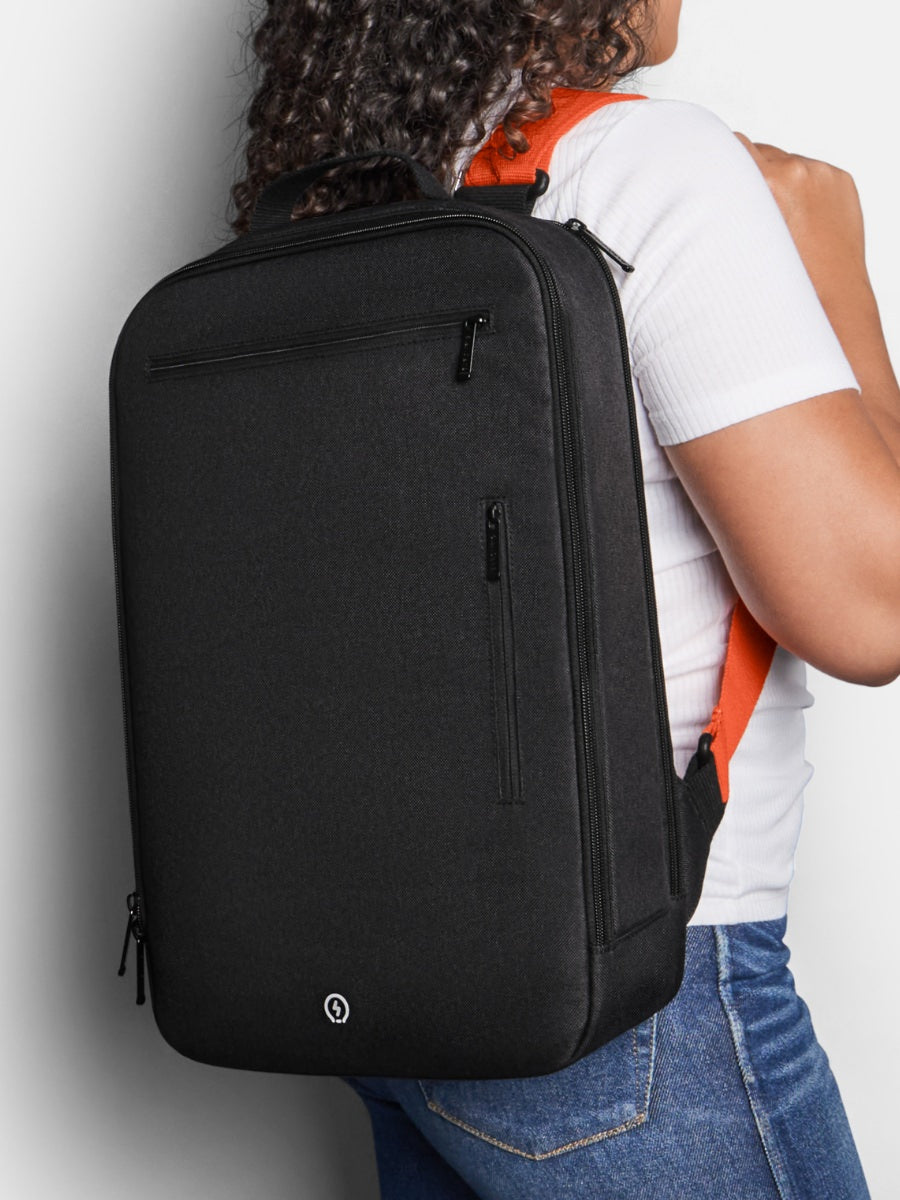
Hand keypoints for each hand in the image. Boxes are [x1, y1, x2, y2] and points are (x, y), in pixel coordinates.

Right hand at [732, 131, 868, 293]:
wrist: (832, 297)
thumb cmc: (786, 280)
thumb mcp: (743, 243)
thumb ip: (731, 206)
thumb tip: (721, 185)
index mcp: (767, 184)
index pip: (735, 144)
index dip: (725, 159)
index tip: (720, 172)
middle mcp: (796, 172)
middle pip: (761, 151)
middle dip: (753, 174)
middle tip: (754, 208)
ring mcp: (822, 174)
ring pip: (788, 163)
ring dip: (781, 183)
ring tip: (783, 221)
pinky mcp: (840, 180)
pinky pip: (814, 174)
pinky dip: (806, 191)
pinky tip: (805, 220)